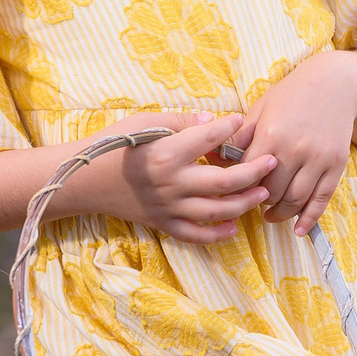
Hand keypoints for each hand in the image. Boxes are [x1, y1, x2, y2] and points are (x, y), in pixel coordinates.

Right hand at [68, 110, 277, 243]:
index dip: (229, 128)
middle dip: (254, 172)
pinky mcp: (162, 223)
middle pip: (225, 182)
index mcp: (167, 154)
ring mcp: (168, 207)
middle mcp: (171, 183)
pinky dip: (217, 234)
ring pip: (217, 210)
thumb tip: (212, 121)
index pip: (209, 139)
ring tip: (263, 193)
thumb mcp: (143, 122)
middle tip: (272, 161)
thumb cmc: (113, 145)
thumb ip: (180, 121)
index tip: (241, 120)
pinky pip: (195, 235)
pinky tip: (234, 228)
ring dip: (245, 203)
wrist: (84, 180)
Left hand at [234, 52, 356, 236]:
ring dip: (280, 213)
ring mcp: (318, 159)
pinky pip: (321, 199)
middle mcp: (295, 149)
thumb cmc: (291, 95)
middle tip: (250, 204)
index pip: (247, 175)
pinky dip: (309, 218)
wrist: (335, 84)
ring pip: (295, 200)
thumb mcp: (260, 109)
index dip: (237, 188)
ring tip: (270, 216)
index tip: (232, 193)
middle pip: (270, 192)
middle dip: (258, 201)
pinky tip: (299, 230)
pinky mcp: (336, 165)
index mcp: (271, 134)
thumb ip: (238, 137)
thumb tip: (210, 159)